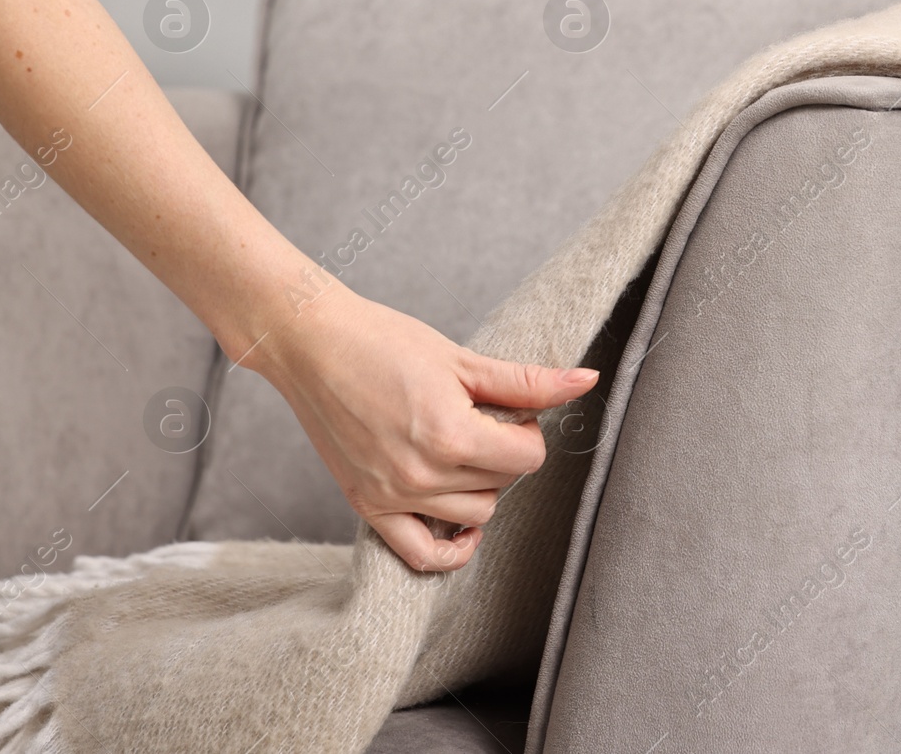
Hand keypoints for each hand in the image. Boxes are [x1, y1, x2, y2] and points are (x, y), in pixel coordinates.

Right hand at [247, 284, 598, 571]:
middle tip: (480, 422)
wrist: (313, 346)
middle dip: (504, 455)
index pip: (527, 458)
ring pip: (473, 517)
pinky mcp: (368, 507)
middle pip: (503, 486)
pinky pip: (419, 556)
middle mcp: (421, 474)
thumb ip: (528, 383)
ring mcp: (392, 496)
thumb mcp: (464, 360)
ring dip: (480, 488)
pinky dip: (449, 550)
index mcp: (450, 435)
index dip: (529, 432)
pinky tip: (461, 526)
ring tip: (460, 451)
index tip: (508, 412)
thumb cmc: (386, 343)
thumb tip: (588, 381)